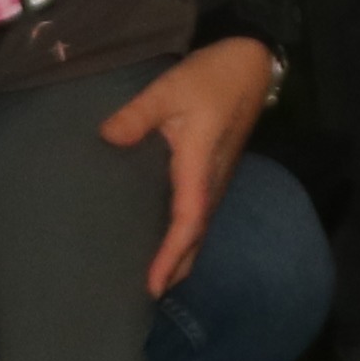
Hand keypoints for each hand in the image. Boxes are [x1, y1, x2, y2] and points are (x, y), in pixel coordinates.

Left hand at [97, 35, 276, 298]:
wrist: (251, 64)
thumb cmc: (211, 76)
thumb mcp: (170, 88)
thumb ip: (138, 114)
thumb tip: (108, 137)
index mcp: (199, 166)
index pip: (186, 223)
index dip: (171, 256)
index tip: (155, 285)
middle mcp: (212, 179)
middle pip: (197, 235)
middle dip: (177, 267)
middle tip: (151, 296)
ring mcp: (218, 176)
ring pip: (201, 225)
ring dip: (184, 253)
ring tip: (161, 277)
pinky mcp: (216, 167)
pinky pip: (202, 211)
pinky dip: (187, 233)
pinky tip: (173, 235)